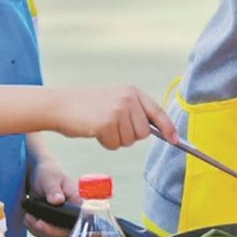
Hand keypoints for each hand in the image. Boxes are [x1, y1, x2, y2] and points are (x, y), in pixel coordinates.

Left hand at [24, 157, 77, 236]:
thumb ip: (54, 190)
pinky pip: (44, 233)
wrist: (39, 175)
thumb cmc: (49, 173)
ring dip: (37, 229)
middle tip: (33, 220)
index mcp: (77, 202)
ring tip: (28, 216)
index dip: (62, 228)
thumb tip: (58, 200)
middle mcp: (71, 213)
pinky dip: (34, 228)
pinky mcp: (52, 223)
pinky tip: (29, 218)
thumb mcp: (50, 179)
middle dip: (46, 229)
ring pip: (52, 234)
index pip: (76, 221)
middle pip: (63, 232)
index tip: (44, 223)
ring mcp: (61, 220)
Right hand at [51, 85, 178, 148]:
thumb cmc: (88, 107)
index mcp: (132, 91)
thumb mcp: (115, 100)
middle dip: (129, 136)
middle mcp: (128, 98)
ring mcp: (118, 110)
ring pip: (130, 141)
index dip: (168, 128)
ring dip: (116, 140)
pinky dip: (106, 143)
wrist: (61, 105)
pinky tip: (95, 130)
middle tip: (111, 125)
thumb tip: (162, 131)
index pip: (158, 112)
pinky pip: (115, 145)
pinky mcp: (107, 123)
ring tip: (101, 125)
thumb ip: (135, 111)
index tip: (176, 140)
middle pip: (144, 133)